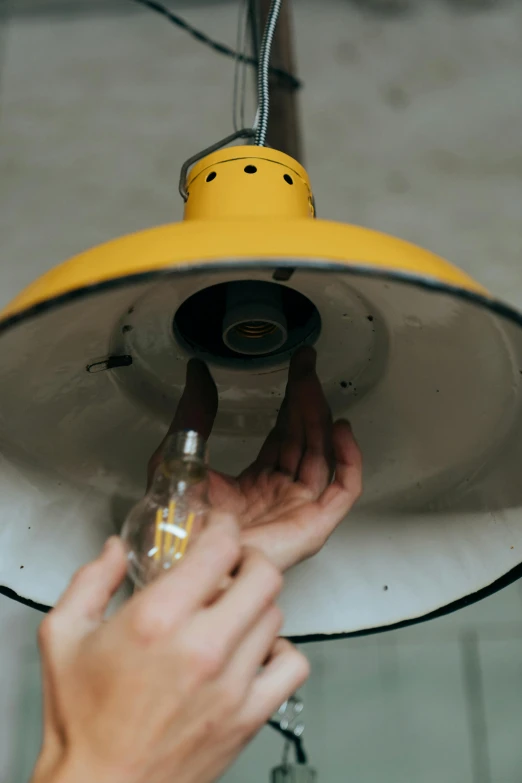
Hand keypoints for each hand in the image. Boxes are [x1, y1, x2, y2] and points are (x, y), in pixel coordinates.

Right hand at [32, 516, 308, 782]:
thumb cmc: (82, 723)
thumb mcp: (63, 636)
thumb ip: (91, 581)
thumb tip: (114, 551)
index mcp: (157, 620)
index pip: (220, 548)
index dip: (223, 527)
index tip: (218, 528)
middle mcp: (201, 647)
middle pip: (263, 575)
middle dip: (250, 559)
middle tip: (234, 564)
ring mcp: (231, 684)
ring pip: (276, 615)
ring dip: (258, 603)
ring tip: (234, 609)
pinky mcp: (248, 716)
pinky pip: (292, 664)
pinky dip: (281, 650)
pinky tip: (254, 651)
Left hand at [149, 347, 361, 570]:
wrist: (183, 559)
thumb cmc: (177, 524)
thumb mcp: (182, 454)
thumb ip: (194, 414)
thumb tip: (197, 373)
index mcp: (252, 485)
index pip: (283, 436)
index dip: (290, 401)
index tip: (295, 368)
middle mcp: (278, 496)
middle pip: (304, 440)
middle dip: (307, 399)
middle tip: (306, 365)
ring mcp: (297, 511)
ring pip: (322, 456)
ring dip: (320, 417)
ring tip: (313, 385)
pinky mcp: (312, 526)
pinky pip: (342, 490)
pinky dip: (349, 460)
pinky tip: (340, 430)